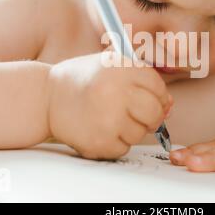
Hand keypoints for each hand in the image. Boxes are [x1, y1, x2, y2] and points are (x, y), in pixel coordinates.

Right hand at [47, 52, 172, 159]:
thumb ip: (143, 81)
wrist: (45, 97)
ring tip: (109, 118)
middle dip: (149, 116)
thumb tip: (169, 106)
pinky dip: (115, 143)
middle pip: (154, 113)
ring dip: (130, 129)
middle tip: (133, 113)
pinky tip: (100, 129)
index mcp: (121, 68)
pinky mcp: (98, 142)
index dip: (157, 96)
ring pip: (140, 133)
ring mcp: (107, 119)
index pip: (158, 87)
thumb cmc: (82, 80)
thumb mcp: (112, 66)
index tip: (147, 99)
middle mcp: (116, 92)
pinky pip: (123, 148)